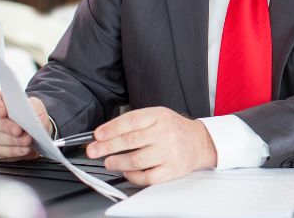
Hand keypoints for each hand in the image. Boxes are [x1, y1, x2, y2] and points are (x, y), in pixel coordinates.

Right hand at [0, 90, 51, 160]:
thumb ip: (34, 108)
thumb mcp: (37, 107)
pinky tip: (24, 150)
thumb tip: (32, 117)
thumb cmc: (32, 116)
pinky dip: (13, 151)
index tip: (3, 112)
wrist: (36, 132)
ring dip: (12, 141)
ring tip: (27, 141)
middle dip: (6, 127)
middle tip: (19, 131)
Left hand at [86, 107, 217, 185]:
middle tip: (94, 151)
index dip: (111, 128)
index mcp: (159, 116)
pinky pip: (147, 177)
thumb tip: (106, 134)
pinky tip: (127, 172)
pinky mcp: (172, 169)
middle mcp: (164, 133)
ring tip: (109, 162)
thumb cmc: (174, 129)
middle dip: (107, 147)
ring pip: (136, 160)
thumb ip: (135, 122)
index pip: (131, 121)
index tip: (97, 135)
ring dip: (117, 162)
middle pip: (130, 141)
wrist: (199, 142)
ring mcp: (169, 152)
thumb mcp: (158, 116)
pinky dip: (133, 176)